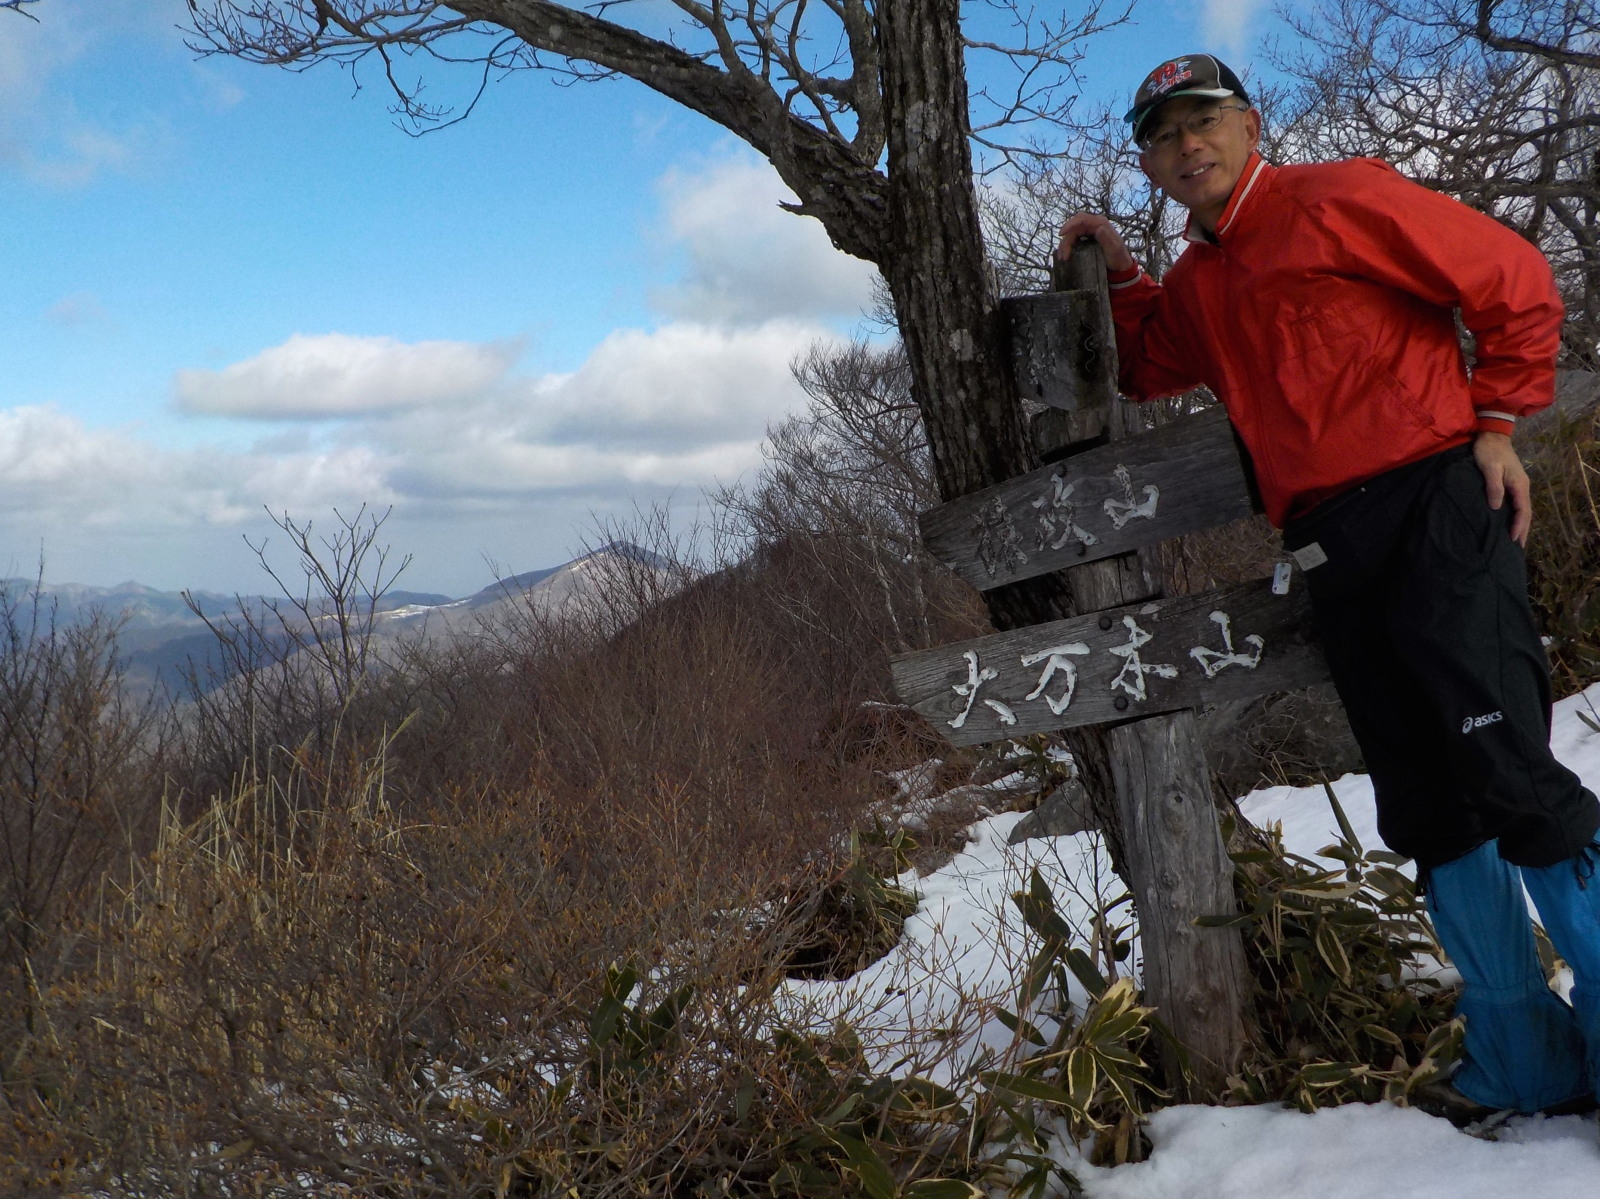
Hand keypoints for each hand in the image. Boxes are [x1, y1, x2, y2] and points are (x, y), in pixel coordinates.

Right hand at [1056, 213, 1135, 273]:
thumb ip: (1106, 238)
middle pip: (1074, 227)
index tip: (1061, 234)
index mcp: (1100, 223)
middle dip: (1066, 240)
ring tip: (1062, 258)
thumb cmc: (1118, 257)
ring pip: (1072, 234)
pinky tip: (1065, 255)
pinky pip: (1074, 239)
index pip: (1081, 219)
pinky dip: (1068, 246)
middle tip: (1063, 255)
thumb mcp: (1113, 249)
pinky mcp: (1086, 238)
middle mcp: (1094, 225)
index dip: (1070, 224)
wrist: (1120, 266)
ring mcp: (1089, 231)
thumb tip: (1099, 228)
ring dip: (1065, 245)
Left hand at [1473, 430, 1531, 545]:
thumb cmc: (1489, 452)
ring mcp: (1518, 485)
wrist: (1492, 436)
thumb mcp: (1489, 468)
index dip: (1518, 525)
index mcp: (1519, 484)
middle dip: (1523, 529)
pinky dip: (1516, 515)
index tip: (1513, 539)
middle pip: (1525, 512)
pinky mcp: (1512, 483)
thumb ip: (1494, 487)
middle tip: (1519, 547)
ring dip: (1521, 524)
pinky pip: (1517, 503)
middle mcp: (1522, 486)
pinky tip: (1511, 522)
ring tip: (1517, 539)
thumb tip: (1496, 507)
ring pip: (1522, 508)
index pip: (1522, 510)